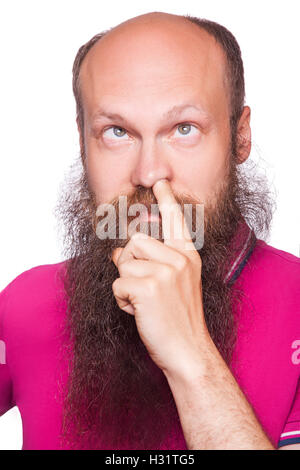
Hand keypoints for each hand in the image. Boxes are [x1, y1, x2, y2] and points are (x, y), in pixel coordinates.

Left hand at [112, 179, 207, 375]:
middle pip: (135, 241)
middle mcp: (179, 258)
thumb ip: (157, 261)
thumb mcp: (176, 283)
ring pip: (124, 263)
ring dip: (126, 284)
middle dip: (130, 263)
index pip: (176, 220)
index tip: (160, 182)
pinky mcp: (149, 286)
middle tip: (144, 287)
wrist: (189, 350)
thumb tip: (121, 250)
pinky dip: (122, 301)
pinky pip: (119, 284)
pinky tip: (140, 312)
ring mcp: (165, 271)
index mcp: (187, 255)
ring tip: (145, 302)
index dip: (166, 200)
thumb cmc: (179, 318)